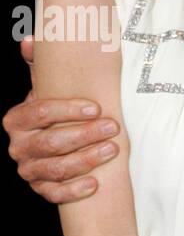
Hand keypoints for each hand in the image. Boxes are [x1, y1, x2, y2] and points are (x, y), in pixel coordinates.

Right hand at [4, 37, 119, 201]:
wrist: (58, 143)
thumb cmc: (58, 111)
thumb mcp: (48, 87)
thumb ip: (40, 64)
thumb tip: (31, 41)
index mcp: (16, 119)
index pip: (39, 112)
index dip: (68, 109)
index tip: (96, 107)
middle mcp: (18, 146)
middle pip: (50, 142)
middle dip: (84, 135)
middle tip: (113, 127)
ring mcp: (28, 169)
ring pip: (56, 168)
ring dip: (87, 160)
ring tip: (114, 149)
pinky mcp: (41, 189)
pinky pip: (55, 194)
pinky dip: (74, 191)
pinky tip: (96, 184)